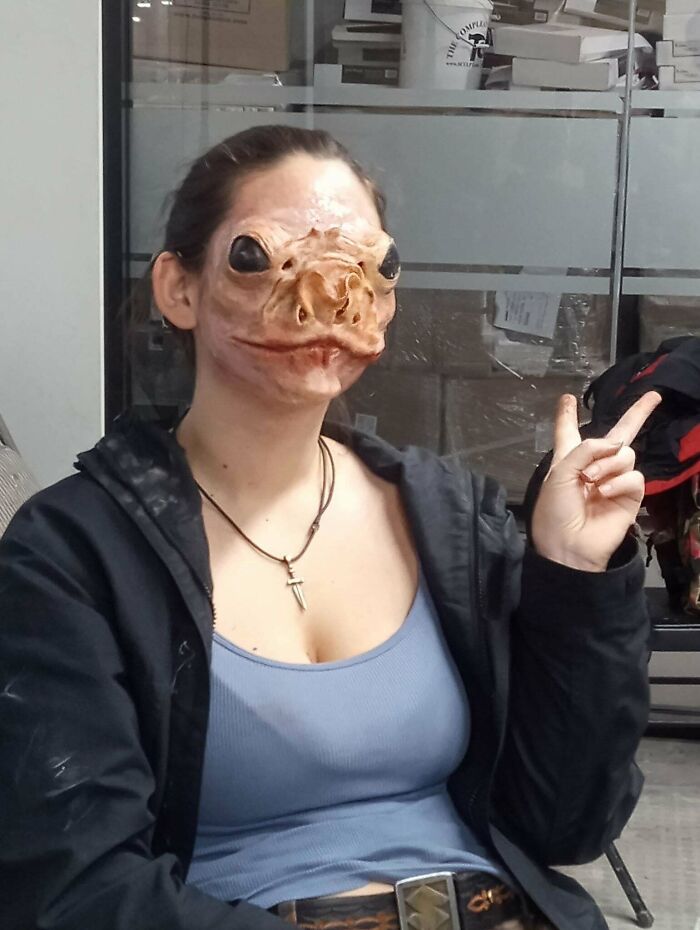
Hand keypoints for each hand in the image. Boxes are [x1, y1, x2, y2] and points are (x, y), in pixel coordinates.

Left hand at [531, 390, 661, 571]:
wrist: (567, 545)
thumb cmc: (555, 510)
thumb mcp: (560, 473)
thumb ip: (587, 449)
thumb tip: (617, 443)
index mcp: (569, 460)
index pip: (569, 432)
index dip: (566, 415)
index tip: (567, 398)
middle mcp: (594, 466)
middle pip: (618, 434)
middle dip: (637, 414)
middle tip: (653, 397)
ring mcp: (615, 480)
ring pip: (625, 454)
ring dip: (607, 464)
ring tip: (591, 480)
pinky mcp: (630, 496)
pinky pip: (634, 476)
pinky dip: (618, 482)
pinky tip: (603, 493)